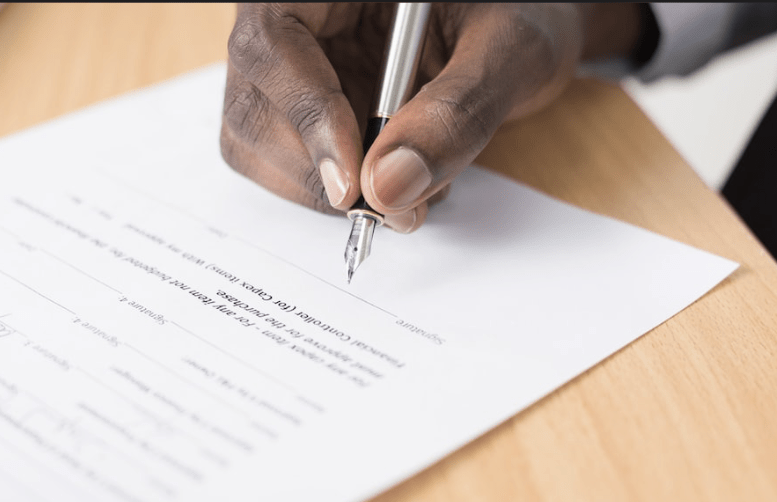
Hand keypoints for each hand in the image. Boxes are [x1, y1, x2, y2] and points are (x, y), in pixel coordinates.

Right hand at [221, 3, 642, 232]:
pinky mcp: (303, 110)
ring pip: (257, 142)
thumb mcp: (510, 50)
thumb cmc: (522, 13)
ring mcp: (294, 67)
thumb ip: (457, 113)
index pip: (274, 42)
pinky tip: (390, 181)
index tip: (352, 185)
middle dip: (316, 171)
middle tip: (391, 207)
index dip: (306, 117)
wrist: (524, 27)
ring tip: (406, 193)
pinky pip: (287, 163)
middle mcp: (298, 18)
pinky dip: (333, 193)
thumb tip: (389, 188)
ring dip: (321, 190)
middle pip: (252, 102)